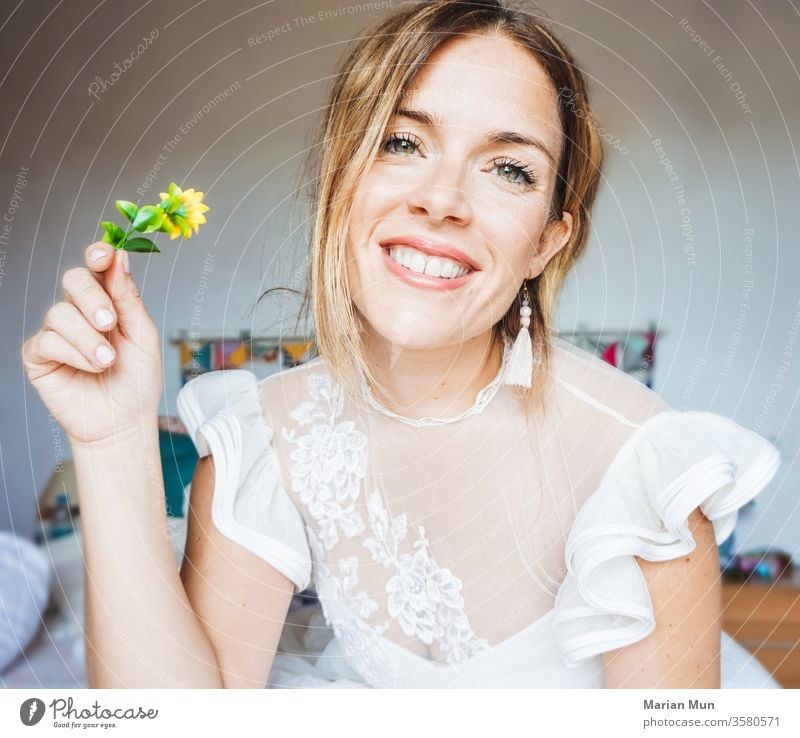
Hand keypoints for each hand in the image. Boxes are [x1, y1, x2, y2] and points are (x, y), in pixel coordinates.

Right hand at [22, 242, 162, 444]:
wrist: (124, 422)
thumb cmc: (137, 381)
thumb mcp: (143, 336)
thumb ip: (129, 298)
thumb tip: (119, 257)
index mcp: (108, 302)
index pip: (97, 268)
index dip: (97, 255)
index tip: (103, 254)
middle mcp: (80, 313)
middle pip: (73, 279)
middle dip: (92, 299)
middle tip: (110, 323)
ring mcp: (57, 333)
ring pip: (59, 313)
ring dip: (88, 339)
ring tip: (107, 362)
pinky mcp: (39, 356)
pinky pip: (47, 340)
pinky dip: (73, 354)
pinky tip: (89, 368)